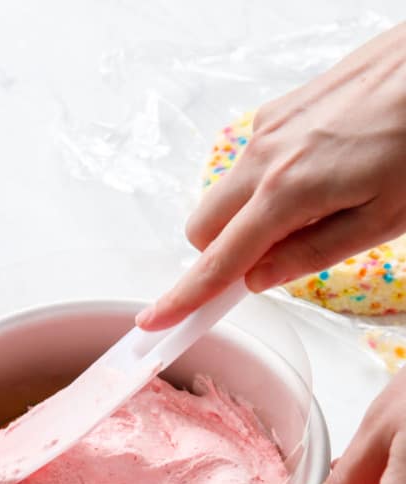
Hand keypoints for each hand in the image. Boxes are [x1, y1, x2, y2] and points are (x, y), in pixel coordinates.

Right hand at [137, 22, 405, 330]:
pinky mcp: (279, 109)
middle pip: (202, 229)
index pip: (218, 261)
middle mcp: (264, 155)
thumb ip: (312, 253)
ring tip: (309, 212)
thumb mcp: (381, 218)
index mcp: (287, 191)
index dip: (185, 297)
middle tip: (271, 262)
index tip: (157, 320)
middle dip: (219, 256)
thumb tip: (259, 278)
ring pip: (223, 195)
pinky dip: (262, 186)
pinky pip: (247, 163)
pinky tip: (314, 176)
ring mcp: (267, 127)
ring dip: (244, 220)